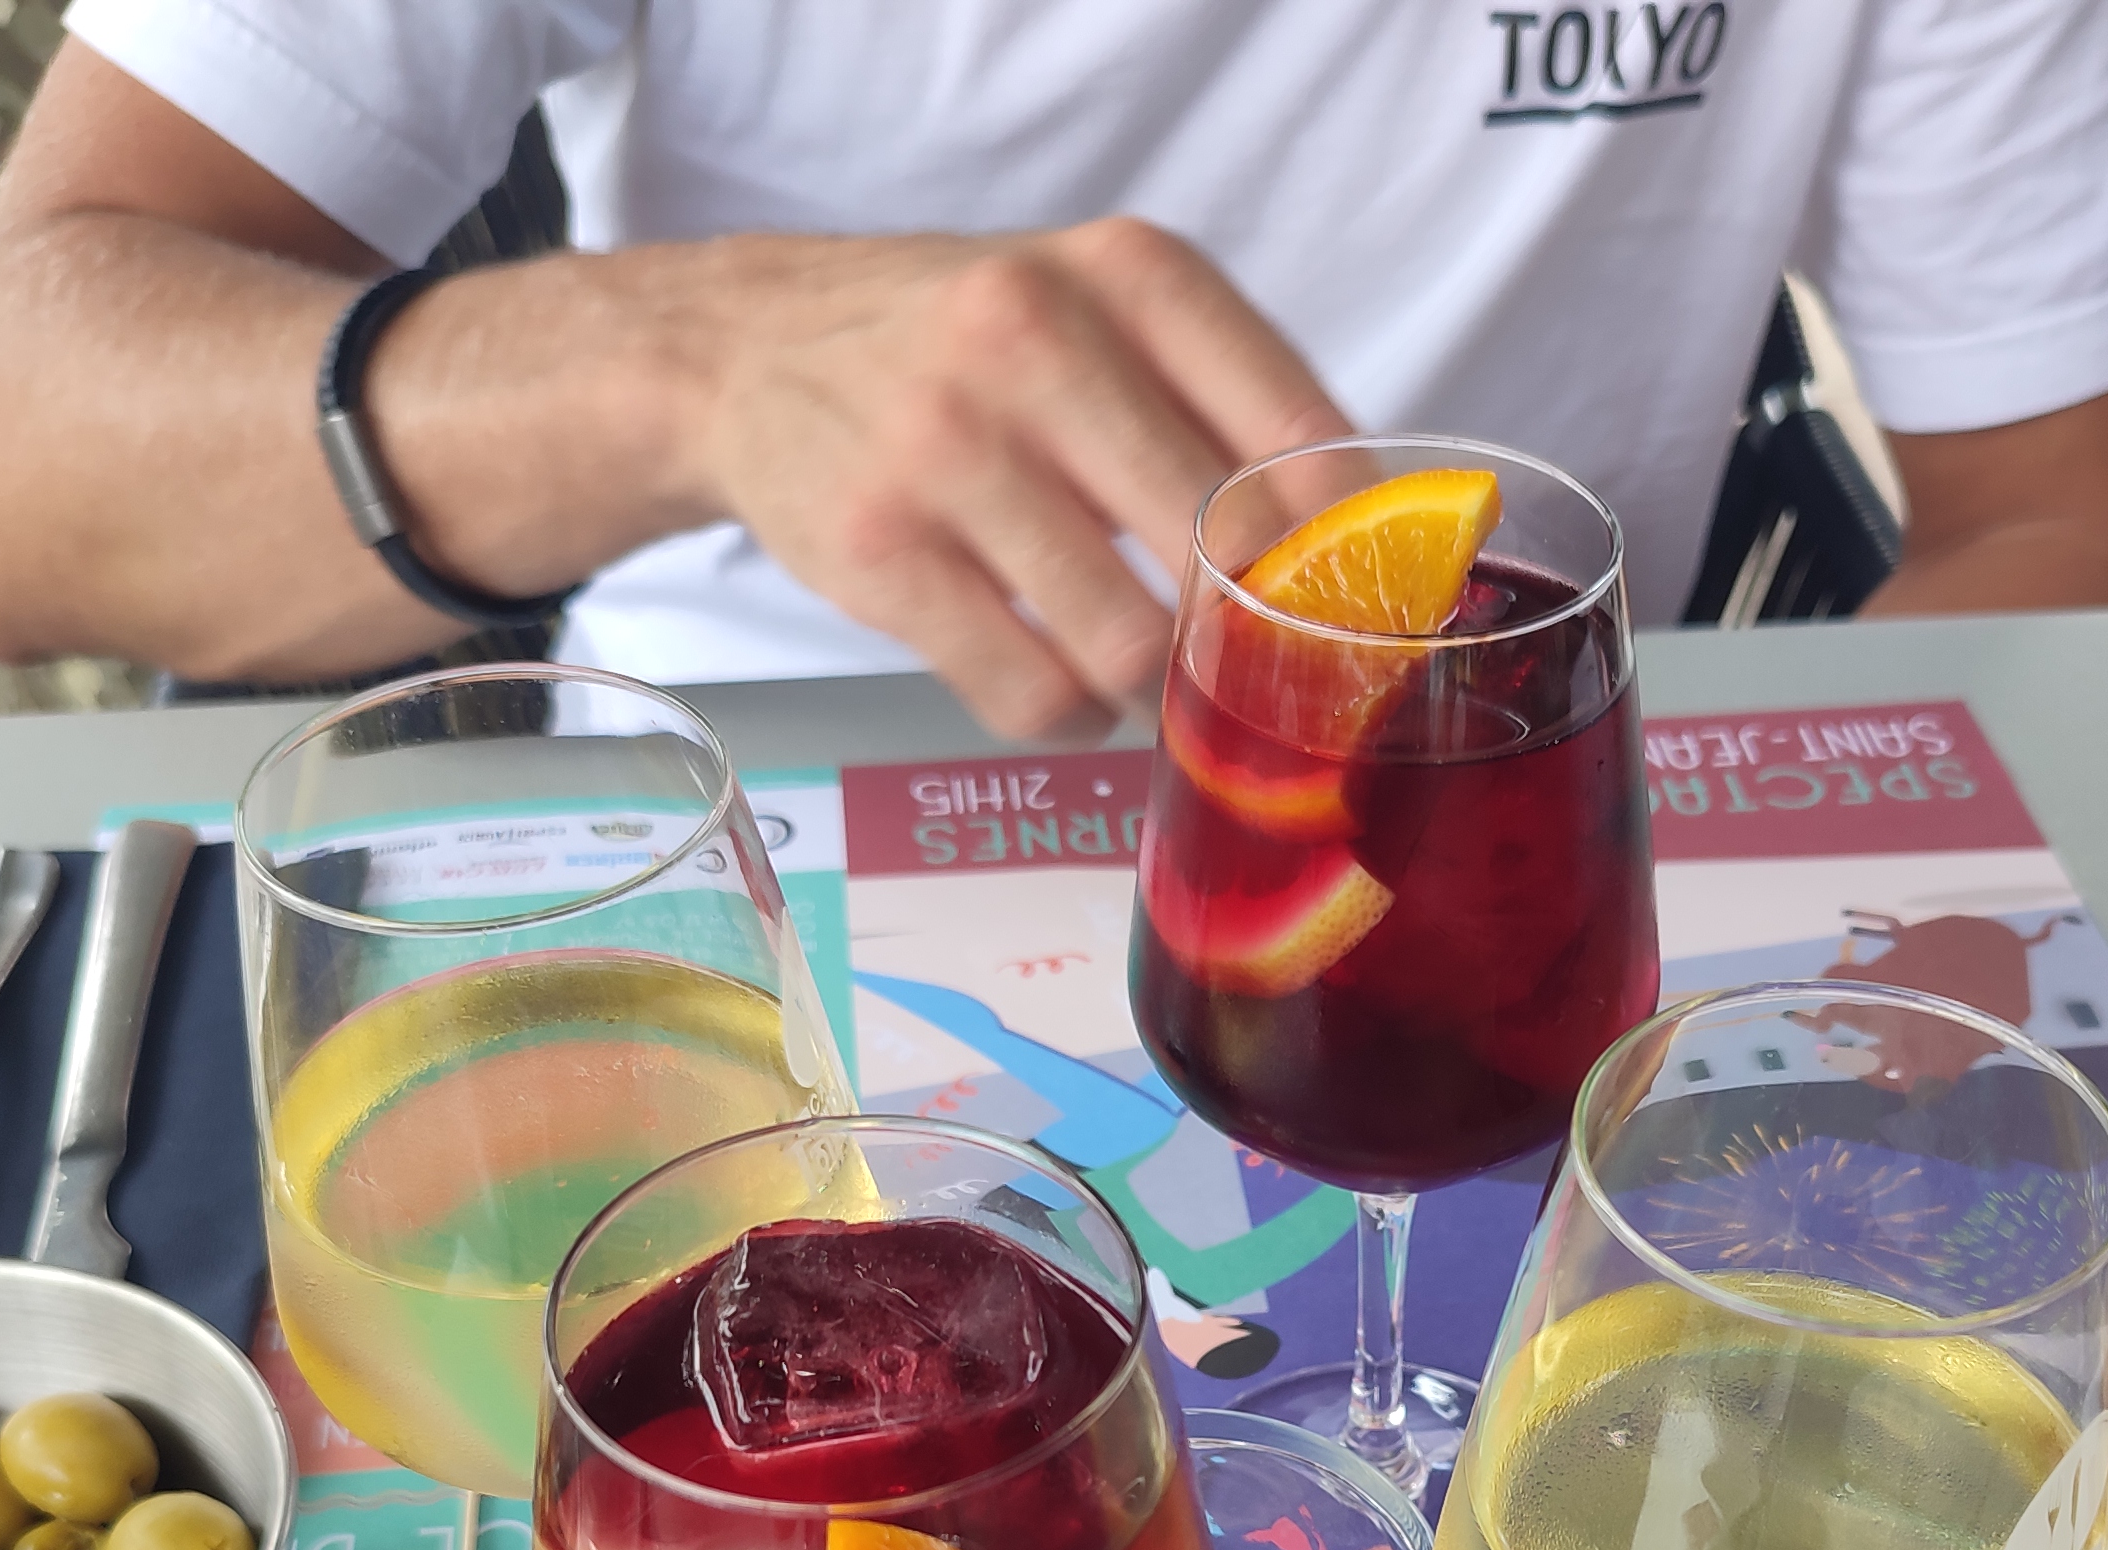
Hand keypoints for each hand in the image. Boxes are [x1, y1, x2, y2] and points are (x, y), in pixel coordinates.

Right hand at [637, 221, 1350, 739]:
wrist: (749, 350)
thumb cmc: (964, 346)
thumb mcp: (1099, 307)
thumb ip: (1221, 397)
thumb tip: (1358, 552)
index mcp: (1130, 274)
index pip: (1298, 435)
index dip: (1347, 550)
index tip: (1355, 606)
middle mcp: (1037, 342)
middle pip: (1223, 553)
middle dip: (1250, 636)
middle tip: (1247, 663)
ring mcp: (947, 448)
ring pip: (1128, 643)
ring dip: (1157, 691)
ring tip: (1148, 677)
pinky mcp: (879, 552)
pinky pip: (1028, 692)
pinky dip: (1068, 717)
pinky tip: (1065, 689)